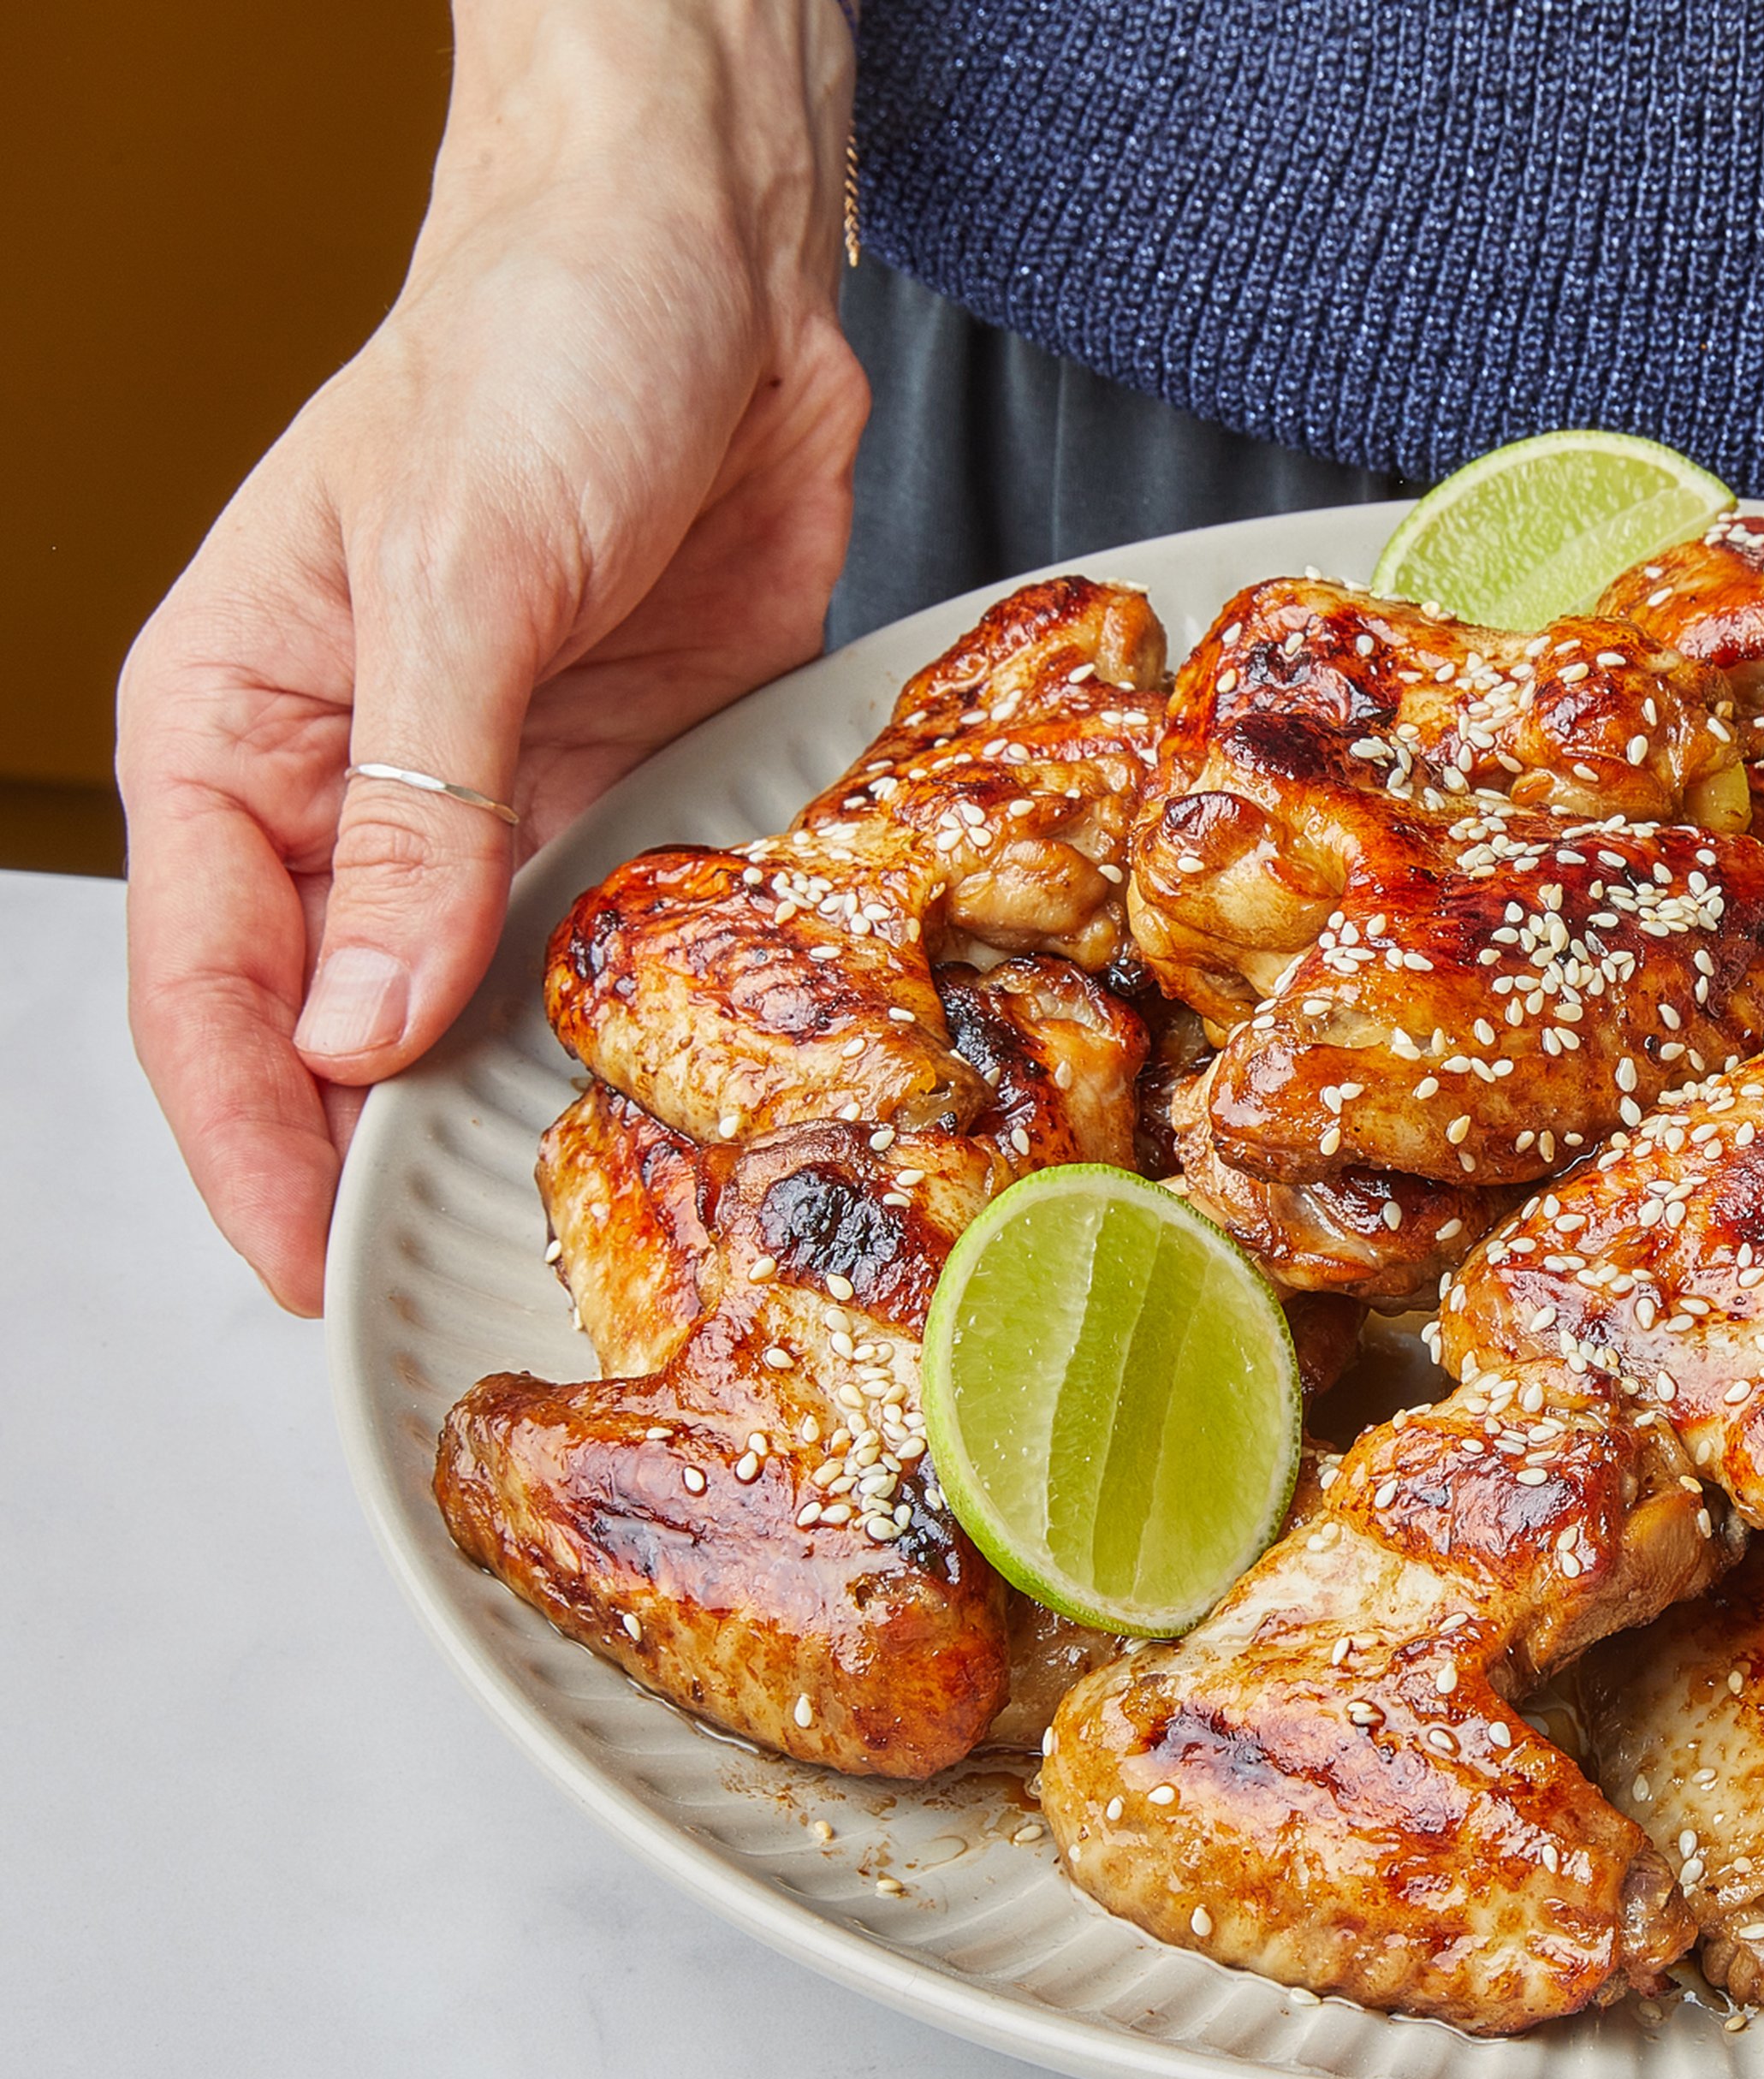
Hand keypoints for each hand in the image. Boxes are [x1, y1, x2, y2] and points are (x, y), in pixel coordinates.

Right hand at [118, 0, 863, 1313]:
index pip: (211, 986)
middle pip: (337, 1027)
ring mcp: (496, 802)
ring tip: (573, 1232)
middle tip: (450, 1284)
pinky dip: (631, 1026)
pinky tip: (673, 1107)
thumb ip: (418, 811)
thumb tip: (362, 1019)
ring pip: (474, 1006)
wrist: (705, 262)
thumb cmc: (538, 347)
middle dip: (377, 1155)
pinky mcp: (627, 793)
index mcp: (237, 730)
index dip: (254, 1142)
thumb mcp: (455, 578)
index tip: (314, 1266)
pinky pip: (612, 945)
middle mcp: (355, 790)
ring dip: (512, 1106)